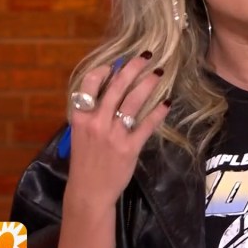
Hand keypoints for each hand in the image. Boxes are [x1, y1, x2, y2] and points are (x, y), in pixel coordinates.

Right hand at [65, 52, 169, 212]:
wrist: (89, 191)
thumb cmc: (86, 161)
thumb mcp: (81, 133)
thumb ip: (92, 113)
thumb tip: (110, 88)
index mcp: (80, 117)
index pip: (89, 84)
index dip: (104, 70)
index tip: (116, 63)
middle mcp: (96, 122)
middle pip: (116, 87)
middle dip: (133, 68)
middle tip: (146, 55)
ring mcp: (113, 135)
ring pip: (133, 101)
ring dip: (148, 84)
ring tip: (159, 72)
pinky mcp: (129, 147)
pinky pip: (147, 124)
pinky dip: (158, 111)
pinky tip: (166, 102)